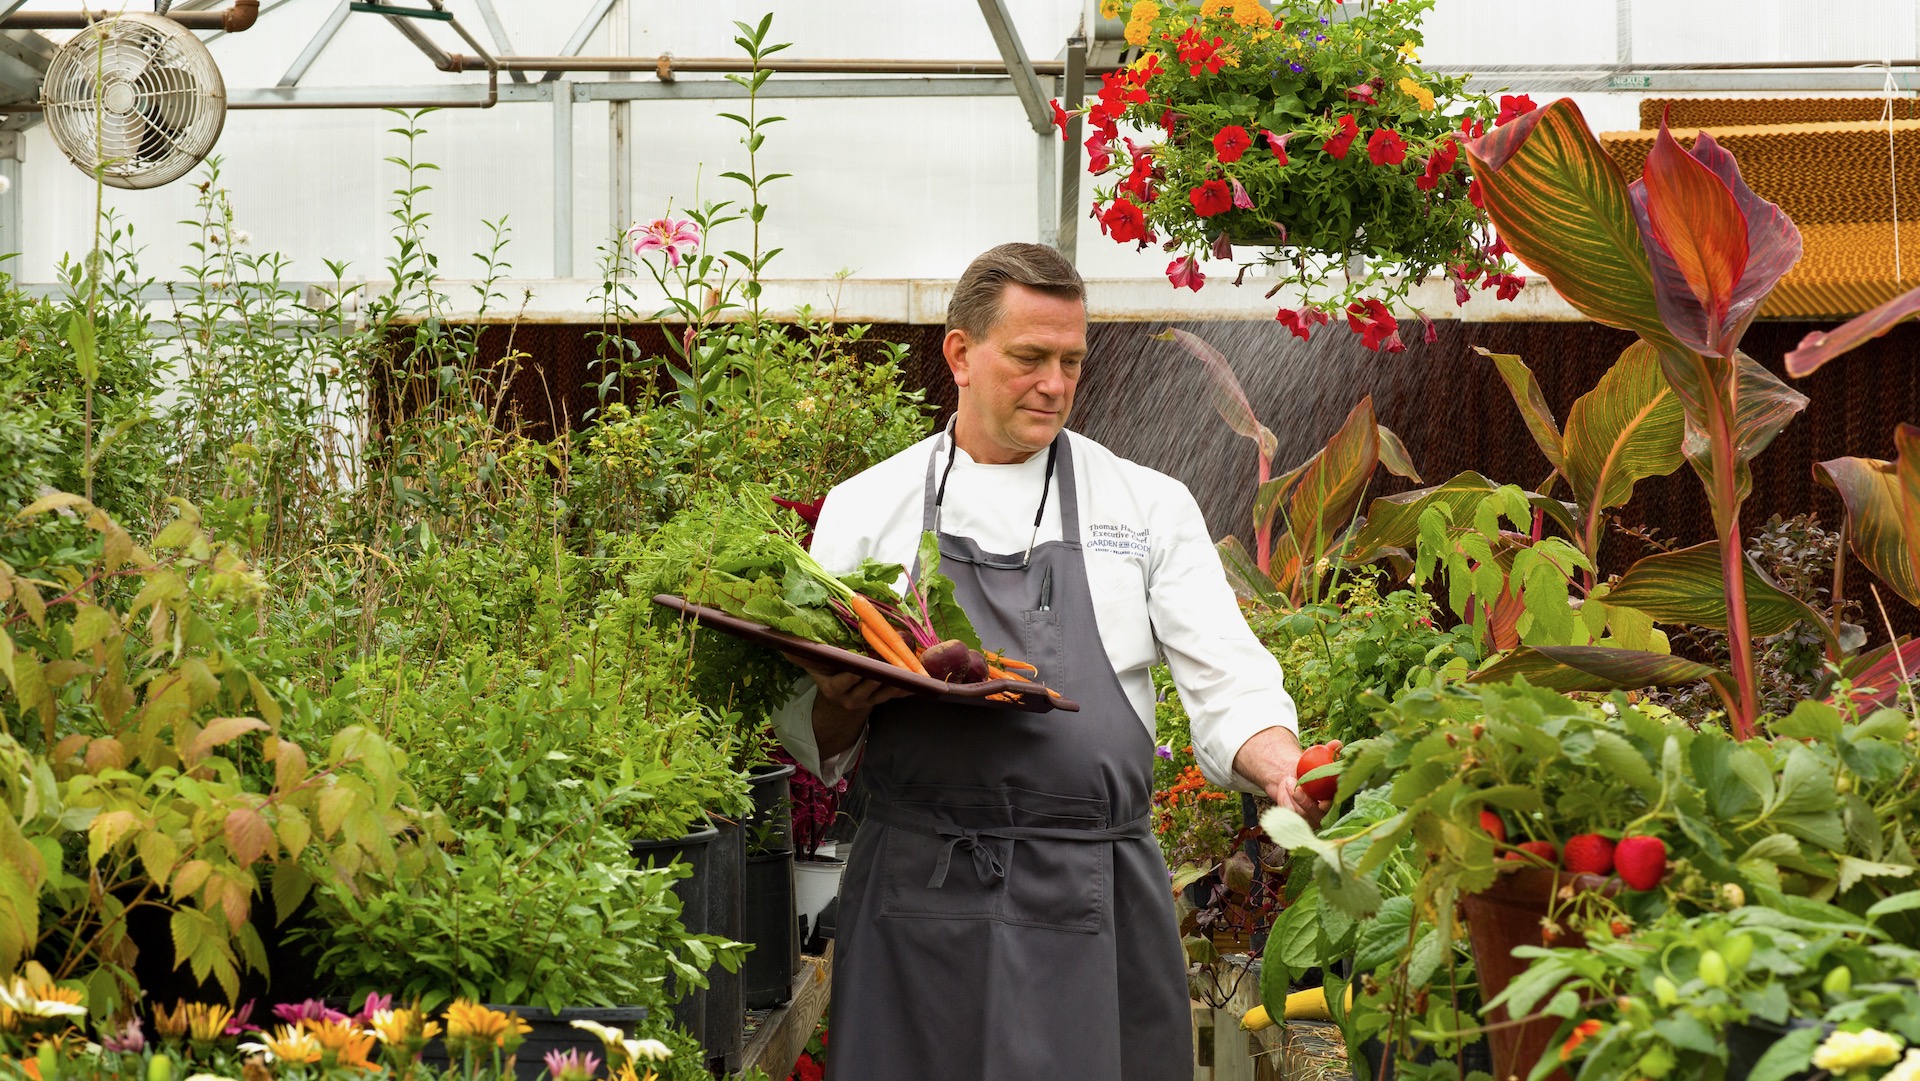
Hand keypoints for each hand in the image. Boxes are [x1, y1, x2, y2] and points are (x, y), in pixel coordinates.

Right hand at [785, 653, 910, 760]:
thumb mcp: (814, 666)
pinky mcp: (883, 699)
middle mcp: (851, 697)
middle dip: (881, 672)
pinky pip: (898, 694)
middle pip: (868, 686)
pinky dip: (910, 686)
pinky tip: (922, 680)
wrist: (840, 697)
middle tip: (893, 659)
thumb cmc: (827, 673)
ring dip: (899, 679)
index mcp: (833, 688)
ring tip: (909, 665)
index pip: (843, 682)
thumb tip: (783, 645)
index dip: (854, 673)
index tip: (862, 662)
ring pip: (885, 691)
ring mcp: (869, 700)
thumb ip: (802, 656)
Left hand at [1232, 726, 1333, 828]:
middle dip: (1308, 806)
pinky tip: (1286, 786)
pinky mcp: (1298, 821)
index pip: (1338, 808)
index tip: (1323, 802)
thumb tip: (1337, 743)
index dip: (1332, 808)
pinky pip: (1291, 814)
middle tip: (1298, 791)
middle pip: (1320, 817)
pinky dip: (1287, 800)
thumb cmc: (1310, 769)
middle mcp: (1327, 814)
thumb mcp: (1319, 758)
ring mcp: (1312, 820)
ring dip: (1295, 798)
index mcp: (1337, 801)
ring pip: (1304, 815)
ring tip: (1288, 780)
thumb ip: (1330, 752)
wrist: (1292, 777)